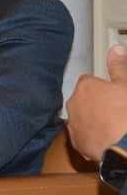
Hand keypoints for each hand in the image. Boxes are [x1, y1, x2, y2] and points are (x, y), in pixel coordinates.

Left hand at [67, 45, 126, 159]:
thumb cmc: (124, 113)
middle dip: (96, 103)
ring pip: (82, 117)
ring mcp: (73, 124)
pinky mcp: (76, 142)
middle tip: (115, 110)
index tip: (113, 92)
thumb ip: (118, 66)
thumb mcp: (126, 85)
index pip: (89, 81)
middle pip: (83, 99)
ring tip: (111, 126)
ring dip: (92, 119)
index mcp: (85, 87)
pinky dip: (92, 136)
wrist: (122, 145)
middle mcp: (73, 104)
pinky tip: (106, 139)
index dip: (102, 86)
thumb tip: (115, 49)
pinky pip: (83, 135)